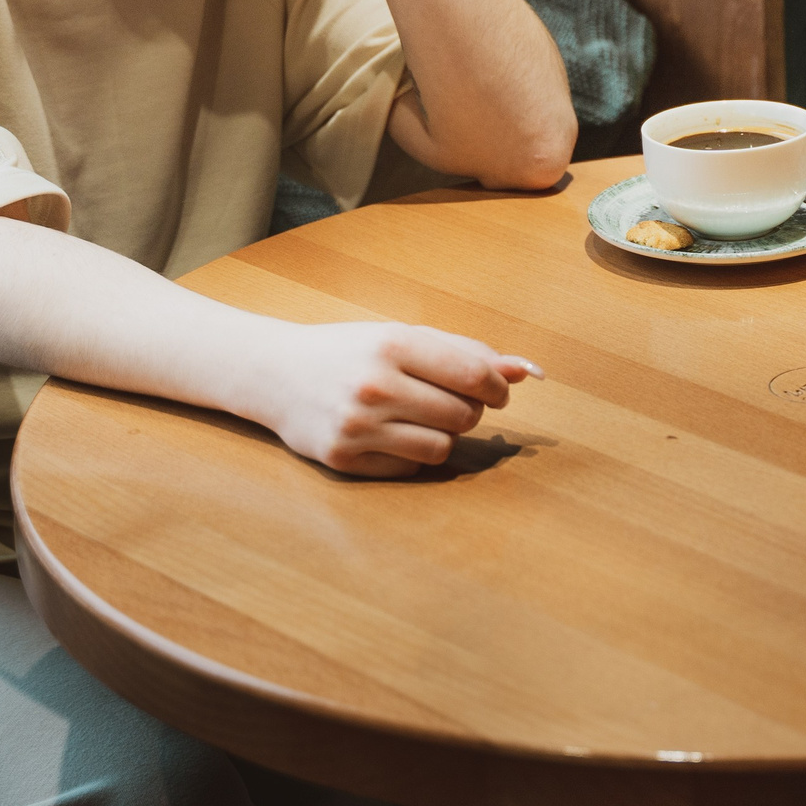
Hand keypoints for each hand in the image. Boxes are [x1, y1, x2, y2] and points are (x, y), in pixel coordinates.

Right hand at [253, 318, 539, 475]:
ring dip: (445, 434)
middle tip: (449, 399)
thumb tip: (529, 371)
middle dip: (469, 409)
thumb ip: (467, 353)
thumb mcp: (405, 338)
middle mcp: (374, 386)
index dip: (498, 386)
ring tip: (420, 416)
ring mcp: (357, 427)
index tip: (496, 389)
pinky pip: (413, 467)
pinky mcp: (344, 460)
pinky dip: (415, 453)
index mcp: (392, 345)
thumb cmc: (352, 351)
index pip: (474, 374)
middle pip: (464, 414)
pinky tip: (392, 433)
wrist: (276, 374)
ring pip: (444, 447)